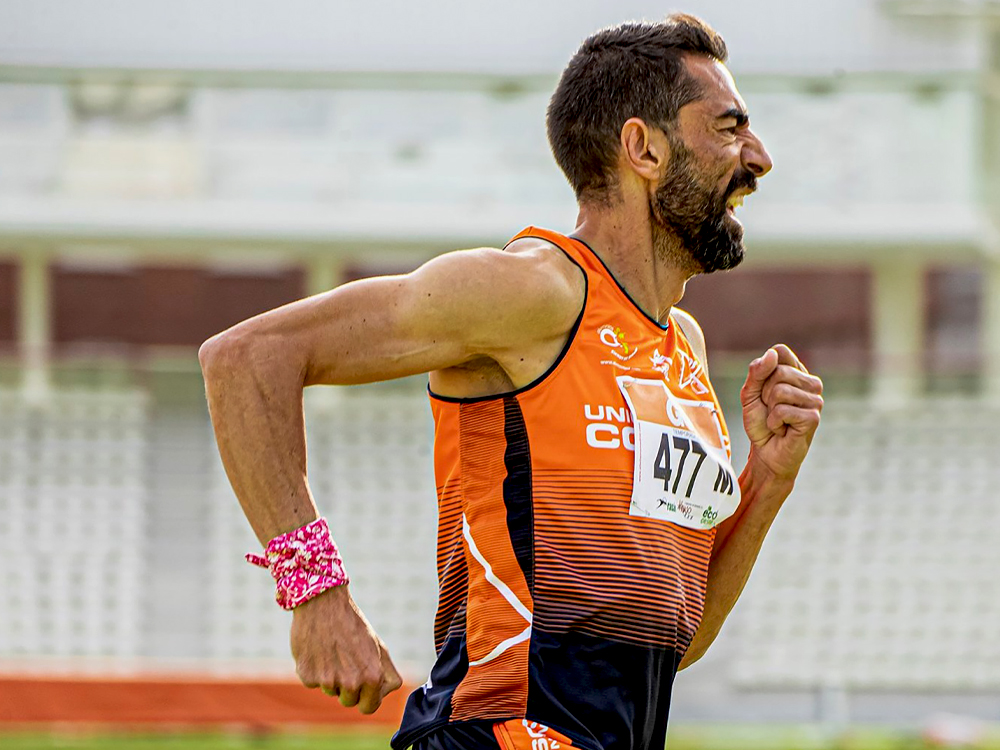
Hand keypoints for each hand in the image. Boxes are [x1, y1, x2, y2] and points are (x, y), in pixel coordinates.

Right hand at [290, 585, 402, 713]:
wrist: (323, 603)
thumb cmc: (352, 625)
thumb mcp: (378, 646)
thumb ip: (387, 673)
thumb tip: (386, 692)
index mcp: (372, 676)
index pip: (368, 707)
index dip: (366, 697)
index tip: (362, 687)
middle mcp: (350, 682)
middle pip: (348, 702)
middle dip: (348, 687)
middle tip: (346, 660)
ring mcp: (327, 681)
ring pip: (330, 691)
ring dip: (331, 676)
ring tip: (332, 650)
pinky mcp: (307, 676)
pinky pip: (313, 682)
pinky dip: (314, 670)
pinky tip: (318, 650)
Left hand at [740, 344, 822, 482]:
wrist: (766, 453)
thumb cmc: (760, 421)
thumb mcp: (750, 393)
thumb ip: (757, 372)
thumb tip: (772, 354)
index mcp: (798, 371)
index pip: (780, 351)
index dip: (763, 370)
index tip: (763, 389)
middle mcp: (811, 383)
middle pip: (778, 371)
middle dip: (764, 393)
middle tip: (770, 409)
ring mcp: (815, 400)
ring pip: (780, 390)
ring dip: (769, 410)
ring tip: (776, 420)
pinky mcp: (813, 417)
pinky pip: (782, 410)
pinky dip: (773, 422)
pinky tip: (782, 429)